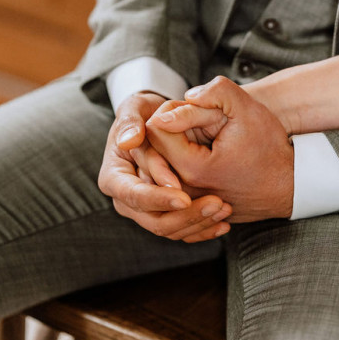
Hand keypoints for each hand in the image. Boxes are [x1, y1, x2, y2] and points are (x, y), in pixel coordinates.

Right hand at [98, 92, 231, 241]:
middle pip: (154, 221)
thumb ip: (131, 121)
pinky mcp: (163, 216)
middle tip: (217, 203)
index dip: (158, 198)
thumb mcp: (136, 108)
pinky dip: (202, 229)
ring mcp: (145, 212)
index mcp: (113, 178)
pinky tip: (223, 224)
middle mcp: (126, 201)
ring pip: (171, 230)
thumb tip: (129, 141)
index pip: (133, 195)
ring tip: (225, 209)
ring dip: (199, 223)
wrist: (158, 125)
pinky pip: (182, 232)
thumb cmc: (145, 115)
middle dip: (187, 215)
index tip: (184, 197)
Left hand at [145, 76, 293, 221]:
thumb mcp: (248, 110)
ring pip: (162, 164)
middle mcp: (184, 190)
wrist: (289, 185)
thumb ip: (215, 93)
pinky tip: (207, 156)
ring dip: (177, 146)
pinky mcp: (192, 206)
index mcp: (192, 168)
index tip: (197, 111)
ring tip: (207, 141)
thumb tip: (183, 98)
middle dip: (173, 129)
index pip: (155, 129)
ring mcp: (187, 201)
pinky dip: (182, 163)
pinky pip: (171, 179)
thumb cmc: (270, 149)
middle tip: (204, 126)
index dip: (172, 111)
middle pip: (155, 147)